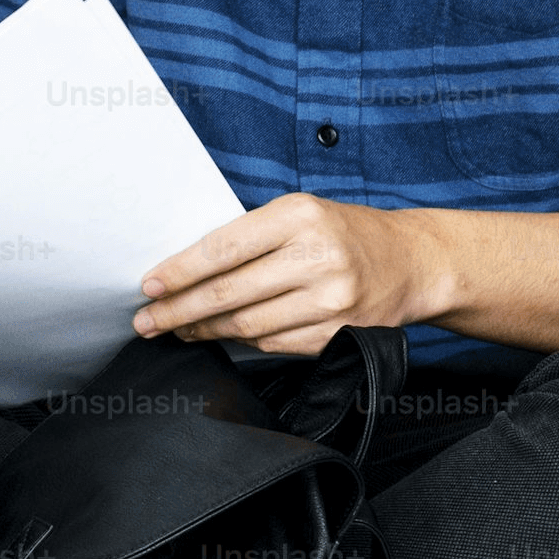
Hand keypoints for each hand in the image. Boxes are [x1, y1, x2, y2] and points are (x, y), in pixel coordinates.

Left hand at [135, 194, 432, 354]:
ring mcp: (331, 301)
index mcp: (300, 216)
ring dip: (203, 330)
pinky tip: (220, 335)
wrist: (412, 262)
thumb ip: (250, 237)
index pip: (223, 248)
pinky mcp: (338, 334)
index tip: (148, 286)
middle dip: (178, 310)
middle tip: (146, 320)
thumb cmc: (343, 233)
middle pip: (228, 294)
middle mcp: (318, 257)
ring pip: (246, 325)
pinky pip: (272, 344)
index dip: (180, 272)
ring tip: (176, 329)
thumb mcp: (300, 213)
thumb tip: (184, 271)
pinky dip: (240, 341)